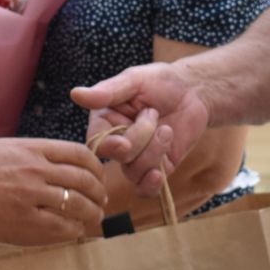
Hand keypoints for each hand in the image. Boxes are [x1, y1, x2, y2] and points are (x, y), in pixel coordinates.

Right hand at [0, 138, 107, 244]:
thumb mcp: (4, 147)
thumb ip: (32, 154)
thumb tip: (54, 163)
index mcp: (33, 148)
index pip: (79, 153)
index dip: (95, 166)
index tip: (98, 176)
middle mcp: (37, 169)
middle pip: (84, 179)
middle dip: (98, 191)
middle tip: (101, 199)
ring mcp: (31, 195)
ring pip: (77, 204)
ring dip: (91, 212)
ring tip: (93, 218)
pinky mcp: (22, 220)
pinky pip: (59, 226)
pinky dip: (72, 229)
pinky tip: (74, 231)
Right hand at [70, 61, 207, 195]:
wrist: (193, 92)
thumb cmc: (160, 81)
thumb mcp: (135, 80)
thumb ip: (108, 91)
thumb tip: (75, 94)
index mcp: (105, 121)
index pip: (95, 142)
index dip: (109, 146)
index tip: (124, 142)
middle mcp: (117, 142)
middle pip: (119, 157)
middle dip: (141, 137)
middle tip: (154, 113)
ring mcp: (136, 158)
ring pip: (134, 172)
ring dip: (154, 152)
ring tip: (167, 129)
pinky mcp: (156, 169)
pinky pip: (145, 189)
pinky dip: (151, 185)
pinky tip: (159, 173)